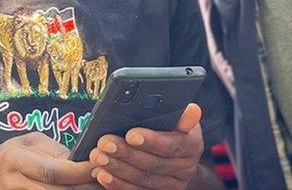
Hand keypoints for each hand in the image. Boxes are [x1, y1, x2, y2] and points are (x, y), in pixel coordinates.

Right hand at [0, 133, 99, 189]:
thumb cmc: (10, 156)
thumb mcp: (28, 143)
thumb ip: (54, 150)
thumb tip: (84, 158)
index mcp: (16, 159)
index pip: (54, 170)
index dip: (80, 171)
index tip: (100, 166)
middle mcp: (14, 183)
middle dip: (85, 187)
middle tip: (107, 180)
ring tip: (98, 188)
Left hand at [89, 103, 204, 188]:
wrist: (175, 155)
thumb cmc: (172, 128)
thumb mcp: (177, 117)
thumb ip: (180, 115)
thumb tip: (192, 110)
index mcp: (192, 145)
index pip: (173, 145)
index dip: (152, 140)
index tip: (131, 134)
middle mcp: (185, 168)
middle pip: (154, 164)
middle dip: (126, 153)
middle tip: (105, 144)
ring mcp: (171, 185)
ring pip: (143, 180)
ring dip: (118, 169)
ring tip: (98, 157)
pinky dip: (117, 184)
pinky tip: (102, 174)